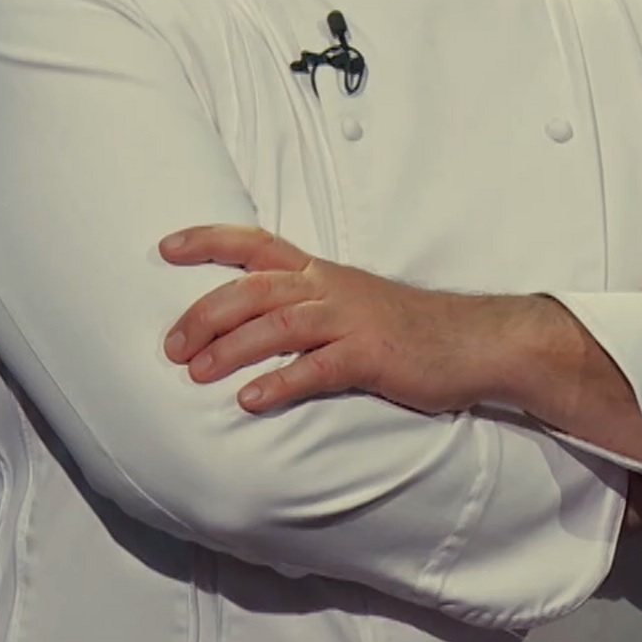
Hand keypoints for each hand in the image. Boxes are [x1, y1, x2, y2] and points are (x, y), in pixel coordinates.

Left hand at [159, 225, 525, 416]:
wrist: (476, 341)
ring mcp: (351, 319)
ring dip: (232, 349)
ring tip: (196, 374)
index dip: (208, 240)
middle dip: (206, 313)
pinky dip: (280, 383)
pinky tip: (250, 401)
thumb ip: (303, 309)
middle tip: (171, 346)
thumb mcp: (350, 304)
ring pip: (279, 324)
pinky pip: (318, 367)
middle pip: (254, 287)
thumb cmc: (408, 329)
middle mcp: (329, 287)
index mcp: (320, 272)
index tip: (165, 247)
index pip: (254, 243)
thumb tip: (246, 331)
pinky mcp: (371, 355)